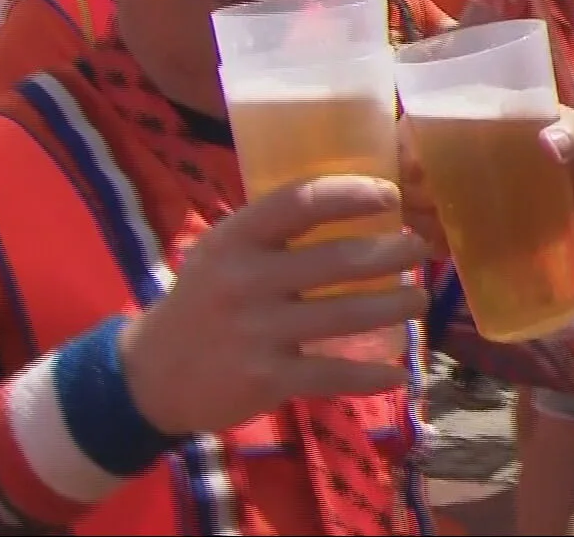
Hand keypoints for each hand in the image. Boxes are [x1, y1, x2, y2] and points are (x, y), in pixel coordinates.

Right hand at [120, 176, 428, 436]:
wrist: (150, 375)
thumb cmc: (206, 300)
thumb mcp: (225, 251)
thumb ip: (276, 230)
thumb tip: (356, 200)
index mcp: (236, 238)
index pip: (300, 203)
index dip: (351, 194)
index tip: (391, 195)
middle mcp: (244, 281)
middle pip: (338, 260)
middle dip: (392, 254)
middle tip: (423, 250)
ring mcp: (255, 331)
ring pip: (345, 315)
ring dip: (394, 307)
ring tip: (419, 301)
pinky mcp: (264, 379)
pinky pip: (332, 374)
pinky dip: (370, 376)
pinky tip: (398, 375)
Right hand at [403, 107, 573, 254]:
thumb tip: (548, 143)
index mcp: (492, 116)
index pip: (430, 117)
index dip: (406, 139)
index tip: (406, 167)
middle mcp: (475, 151)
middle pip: (418, 164)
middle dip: (404, 185)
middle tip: (415, 210)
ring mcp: (480, 189)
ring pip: (426, 199)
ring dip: (414, 216)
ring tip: (424, 235)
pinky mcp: (490, 222)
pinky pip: (449, 229)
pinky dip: (436, 240)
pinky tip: (438, 251)